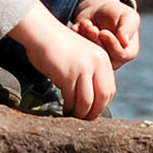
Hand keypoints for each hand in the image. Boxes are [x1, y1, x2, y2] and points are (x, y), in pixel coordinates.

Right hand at [6, 2, 114, 118]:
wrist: (42, 32)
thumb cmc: (58, 46)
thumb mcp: (82, 56)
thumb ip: (90, 73)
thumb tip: (92, 100)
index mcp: (103, 58)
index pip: (110, 89)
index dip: (102, 105)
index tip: (93, 112)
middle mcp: (97, 62)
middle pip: (102, 97)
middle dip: (94, 112)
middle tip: (84, 120)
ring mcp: (83, 68)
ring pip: (87, 101)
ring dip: (80, 113)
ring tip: (73, 116)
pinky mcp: (68, 74)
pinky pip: (71, 99)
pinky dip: (69, 108)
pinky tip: (64, 109)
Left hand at [72, 0, 140, 66]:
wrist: (98, 11)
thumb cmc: (116, 13)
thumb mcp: (127, 16)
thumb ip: (128, 28)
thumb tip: (125, 43)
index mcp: (128, 53)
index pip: (120, 54)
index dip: (111, 43)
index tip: (103, 32)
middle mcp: (113, 60)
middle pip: (103, 56)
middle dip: (95, 40)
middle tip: (91, 27)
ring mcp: (97, 59)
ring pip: (90, 55)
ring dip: (85, 37)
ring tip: (86, 23)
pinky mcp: (83, 55)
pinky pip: (77, 52)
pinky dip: (76, 37)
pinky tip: (78, 27)